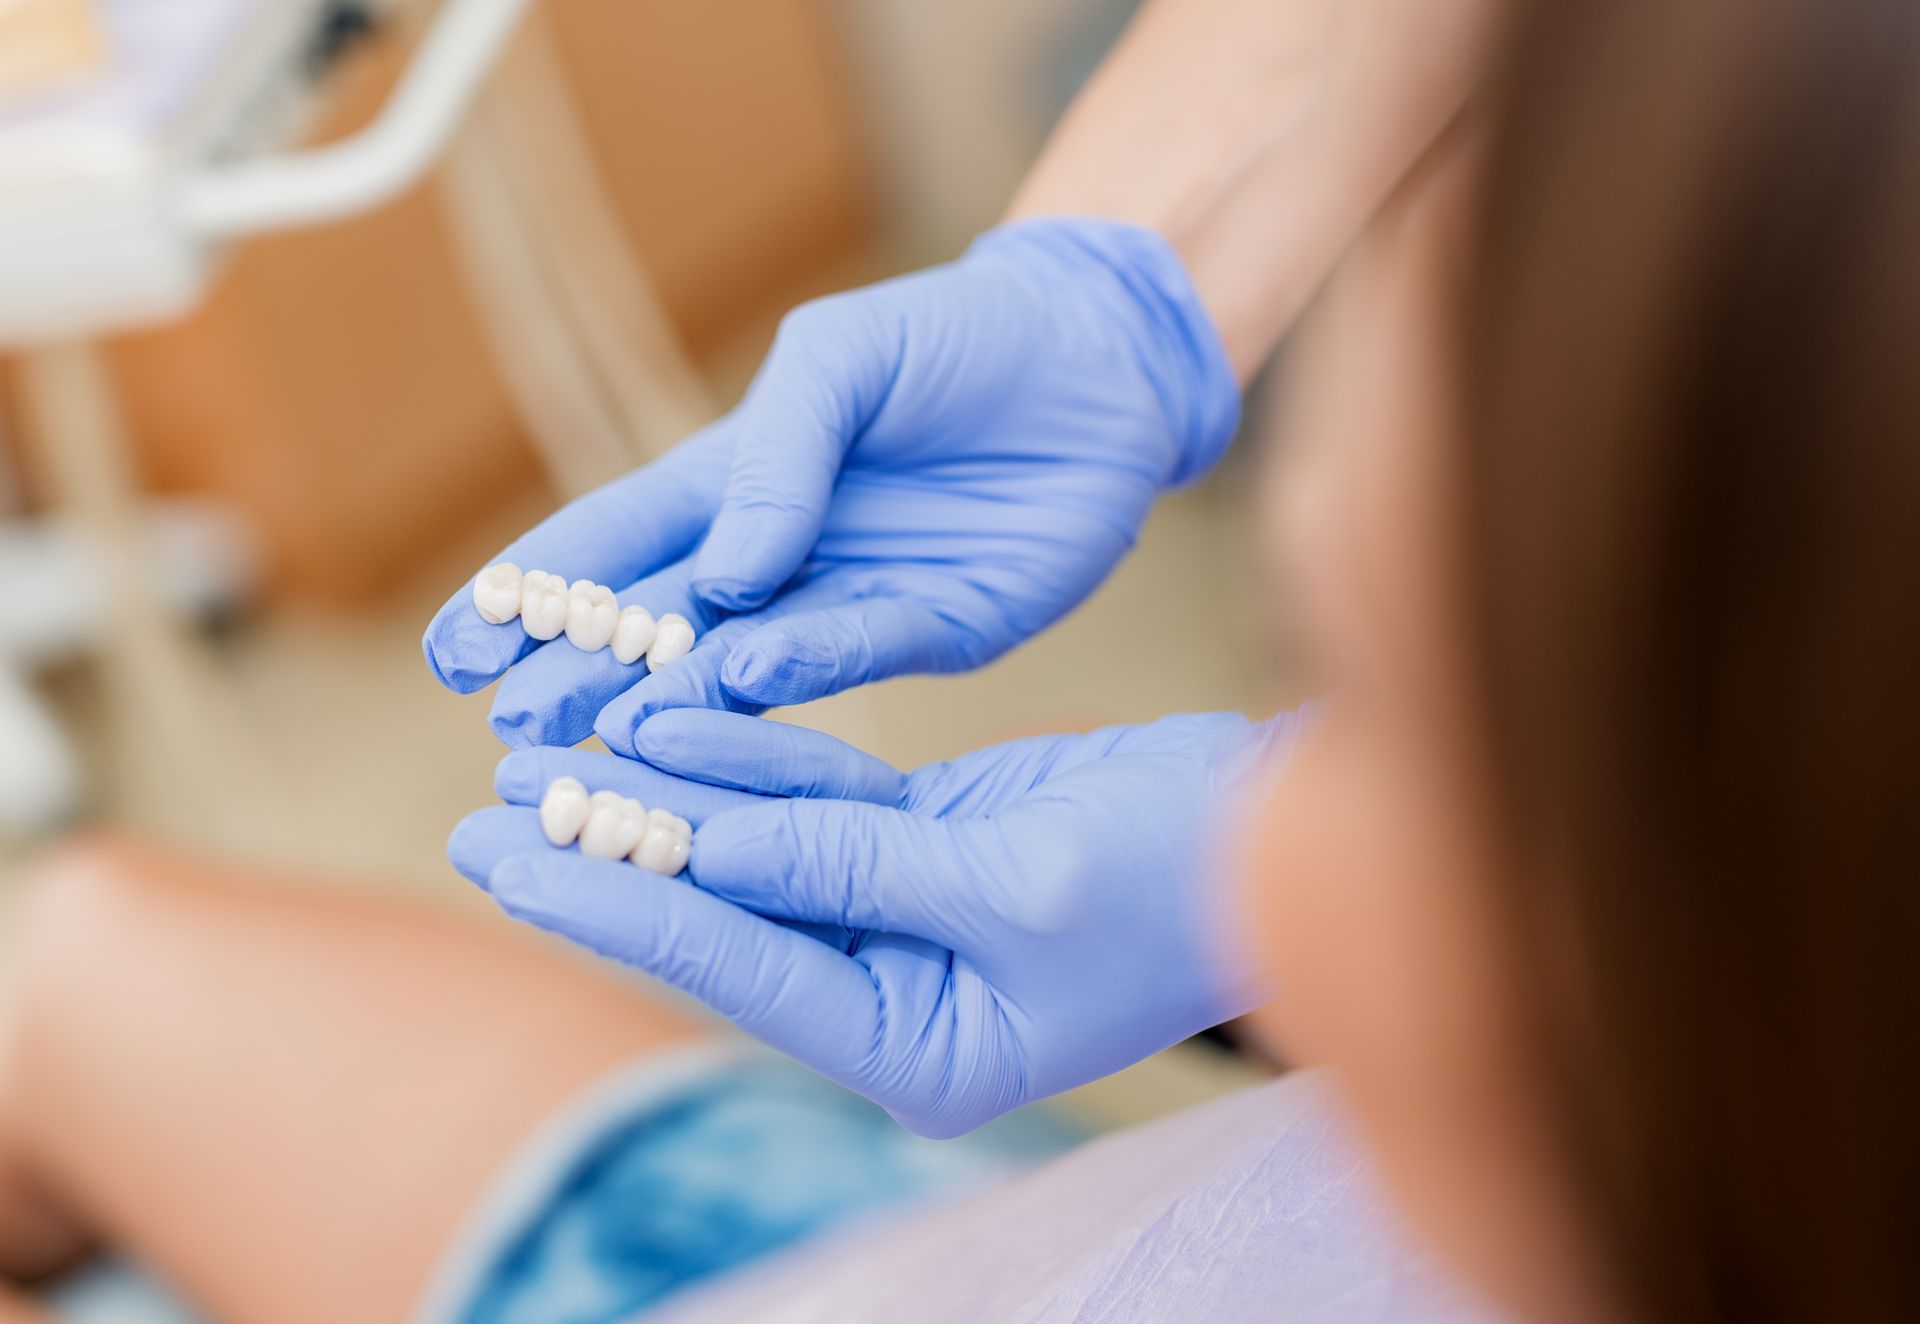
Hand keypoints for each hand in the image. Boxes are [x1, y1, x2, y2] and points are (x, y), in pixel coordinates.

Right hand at [421, 218, 1238, 753]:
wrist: (1099, 360)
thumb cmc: (954, 337)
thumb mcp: (839, 360)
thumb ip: (775, 454)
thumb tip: (721, 577)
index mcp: (738, 482)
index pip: (612, 544)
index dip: (532, 596)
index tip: (457, 652)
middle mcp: (781, 556)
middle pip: (659, 627)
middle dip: (583, 676)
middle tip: (515, 727)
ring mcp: (853, 600)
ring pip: (744, 666)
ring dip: (673, 700)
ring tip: (601, 735)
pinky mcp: (937, 630)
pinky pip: (857, 657)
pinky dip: (796, 675)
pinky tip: (737, 684)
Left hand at [447, 708, 1298, 1136]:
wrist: (1283, 826)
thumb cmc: (1184, 881)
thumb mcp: (1020, 881)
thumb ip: (857, 863)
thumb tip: (708, 843)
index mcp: (921, 1045)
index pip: (735, 962)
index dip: (613, 902)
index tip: (502, 855)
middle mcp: (898, 992)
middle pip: (721, 912)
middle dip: (605, 857)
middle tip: (483, 810)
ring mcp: (908, 915)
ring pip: (755, 847)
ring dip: (662, 795)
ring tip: (548, 750)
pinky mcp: (928, 845)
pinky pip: (815, 799)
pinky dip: (749, 758)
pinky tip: (670, 717)